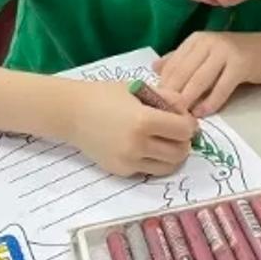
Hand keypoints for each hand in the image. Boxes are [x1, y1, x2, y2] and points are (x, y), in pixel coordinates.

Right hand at [66, 81, 197, 176]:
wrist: (72, 113)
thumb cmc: (105, 95)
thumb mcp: (139, 88)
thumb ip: (168, 97)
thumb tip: (187, 113)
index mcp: (144, 120)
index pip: (184, 130)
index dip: (188, 124)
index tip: (182, 118)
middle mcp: (138, 145)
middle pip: (180, 152)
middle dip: (184, 142)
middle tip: (176, 132)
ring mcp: (129, 161)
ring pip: (168, 167)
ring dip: (172, 155)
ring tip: (164, 141)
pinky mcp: (121, 171)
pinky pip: (148, 170)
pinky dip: (153, 160)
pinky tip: (144, 146)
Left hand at [155, 32, 260, 116]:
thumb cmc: (235, 55)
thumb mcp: (206, 53)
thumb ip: (181, 59)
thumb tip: (154, 68)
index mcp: (195, 39)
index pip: (172, 65)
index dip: (163, 86)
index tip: (158, 106)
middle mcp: (208, 42)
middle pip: (183, 73)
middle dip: (173, 96)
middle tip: (166, 116)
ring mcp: (224, 51)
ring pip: (199, 80)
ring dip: (188, 101)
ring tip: (181, 118)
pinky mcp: (240, 64)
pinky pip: (221, 87)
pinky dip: (211, 102)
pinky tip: (204, 113)